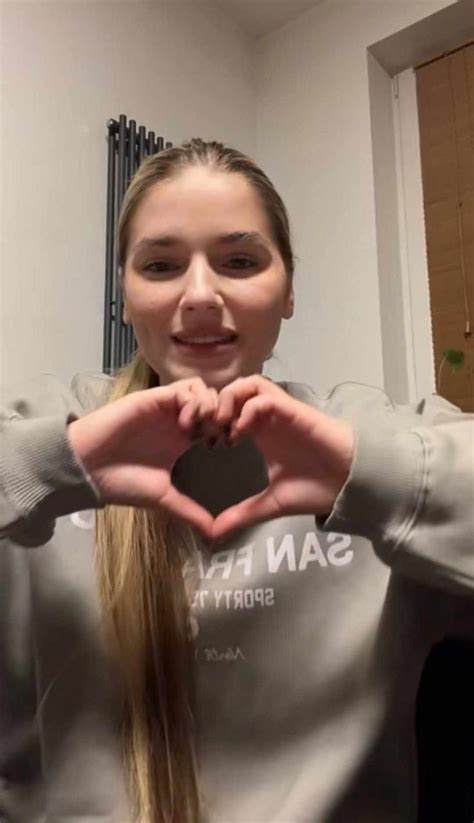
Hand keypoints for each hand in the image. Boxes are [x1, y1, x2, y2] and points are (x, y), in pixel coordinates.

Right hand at [67, 377, 221, 537]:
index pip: (217, 421)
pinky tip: (186, 426)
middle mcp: (177, 420)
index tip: (228, 447)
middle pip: (214, 400)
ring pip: (202, 389)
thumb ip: (190, 511)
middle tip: (222, 436)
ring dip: (210, 407)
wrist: (88, 470)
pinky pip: (184, 388)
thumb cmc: (121, 483)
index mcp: (183, 439)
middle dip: (225, 415)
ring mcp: (165, 408)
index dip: (229, 430)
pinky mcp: (153, 399)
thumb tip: (215, 535)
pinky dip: (192, 402)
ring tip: (202, 431)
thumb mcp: (163, 499)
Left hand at [210, 375, 353, 540]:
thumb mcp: (270, 504)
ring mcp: (280, 412)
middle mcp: (267, 418)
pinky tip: (241, 433)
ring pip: (248, 383)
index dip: (209, 422)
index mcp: (259, 433)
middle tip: (206, 433)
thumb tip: (213, 534)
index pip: (228, 410)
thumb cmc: (316, 489)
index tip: (202, 445)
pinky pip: (264, 395)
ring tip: (222, 428)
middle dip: (214, 406)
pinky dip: (247, 408)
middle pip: (233, 390)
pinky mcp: (293, 411)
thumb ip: (241, 514)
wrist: (349, 485)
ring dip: (230, 400)